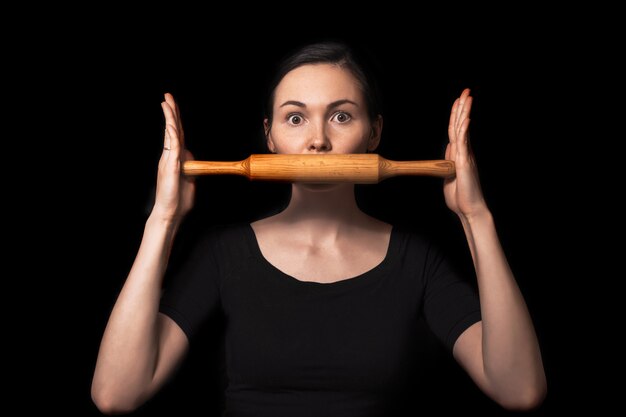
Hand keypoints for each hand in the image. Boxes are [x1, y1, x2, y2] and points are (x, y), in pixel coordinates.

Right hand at [151, 93, 194, 224]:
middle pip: (172, 130)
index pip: (177, 135)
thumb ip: (190, 169)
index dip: (176, 120)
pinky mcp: (171, 166)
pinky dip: (172, 134)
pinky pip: (172, 147)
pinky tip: (171, 124)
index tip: (173, 107)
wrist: (171, 212)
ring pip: (171, 134)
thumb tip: (193, 162)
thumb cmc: (179, 199)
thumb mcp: (189, 181)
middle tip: (167, 97)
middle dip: (171, 112)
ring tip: (166, 102)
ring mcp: (169, 159)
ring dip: (170, 117)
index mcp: (176, 158)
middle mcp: (170, 156)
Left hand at [444, 89, 487, 219]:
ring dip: (464, 113)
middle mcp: (465, 152)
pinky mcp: (465, 163)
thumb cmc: (460, 195)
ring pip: (463, 130)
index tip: (458, 101)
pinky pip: (464, 144)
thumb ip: (449, 162)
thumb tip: (449, 148)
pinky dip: (464, 131)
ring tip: (467, 97)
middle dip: (463, 107)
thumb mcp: (449, 175)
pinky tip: (465, 119)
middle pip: (461, 125)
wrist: (469, 209)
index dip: (457, 115)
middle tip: (466, 90)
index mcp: (460, 154)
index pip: (457, 130)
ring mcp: (466, 156)